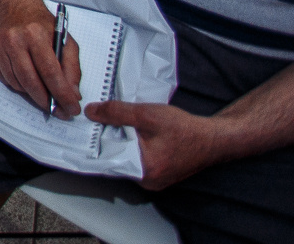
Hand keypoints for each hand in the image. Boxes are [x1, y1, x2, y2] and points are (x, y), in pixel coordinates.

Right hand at [0, 0, 81, 117]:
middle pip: (31, 82)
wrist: (14, 4)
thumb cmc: (41, 24)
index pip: (51, 72)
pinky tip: (26, 77)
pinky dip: (18, 84)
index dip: (63, 95)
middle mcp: (14, 39)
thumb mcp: (65, 39)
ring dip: (32, 93)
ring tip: (43, 90)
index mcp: (36, 34)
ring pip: (17, 83)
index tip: (72, 109)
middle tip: (59, 111)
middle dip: (47, 101)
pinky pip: (5, 79)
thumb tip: (73, 94)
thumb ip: (72, 67)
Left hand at [85, 101, 235, 190]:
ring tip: (108, 123)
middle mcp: (147, 181)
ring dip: (118, 141)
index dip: (92, 144)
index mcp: (143, 172)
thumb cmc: (185, 129)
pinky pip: (137, 158)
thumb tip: (90, 112)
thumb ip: (116, 113)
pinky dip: (130, 144)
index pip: (107, 160)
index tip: (79, 131)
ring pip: (126, 157)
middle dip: (104, 140)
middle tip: (91, 122)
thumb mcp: (146, 115)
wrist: (214, 138)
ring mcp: (153, 178)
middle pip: (115, 159)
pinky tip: (127, 130)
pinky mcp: (159, 171)